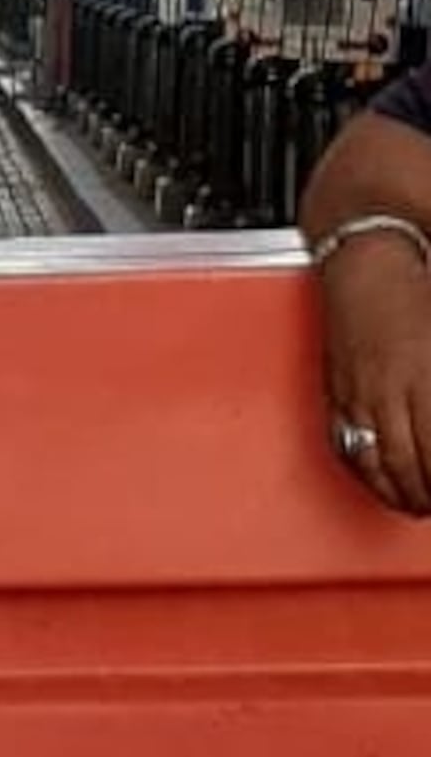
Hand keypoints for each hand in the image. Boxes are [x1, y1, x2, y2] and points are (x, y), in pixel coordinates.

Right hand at [323, 236, 430, 514]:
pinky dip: (369, 474)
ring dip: (405, 492)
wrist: (366, 255)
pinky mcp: (336, 390)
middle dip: (429, 492)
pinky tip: (387, 480)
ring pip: (380, 466)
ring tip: (422, 501)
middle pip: (414, 469)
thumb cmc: (417, 285)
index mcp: (425, 378)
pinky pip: (348, 447)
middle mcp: (388, 391)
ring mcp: (357, 392)